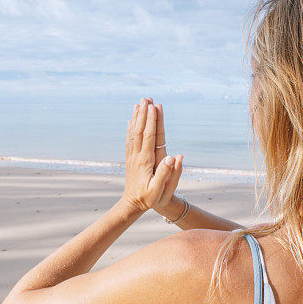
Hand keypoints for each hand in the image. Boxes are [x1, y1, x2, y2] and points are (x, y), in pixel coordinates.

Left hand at [121, 97, 183, 213]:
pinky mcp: (130, 159)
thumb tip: (173, 157)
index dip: (152, 121)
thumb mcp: (159, 190)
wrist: (131, 205)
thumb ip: (166, 174)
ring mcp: (132, 157)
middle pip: (139, 130)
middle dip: (144, 114)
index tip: (154, 106)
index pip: (148, 136)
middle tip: (146, 98)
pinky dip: (130, 128)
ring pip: (133, 133)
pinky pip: (129, 140)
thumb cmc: (148, 199)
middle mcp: (137, 156)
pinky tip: (130, 121)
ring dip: (136, 118)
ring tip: (138, 104)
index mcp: (145, 161)